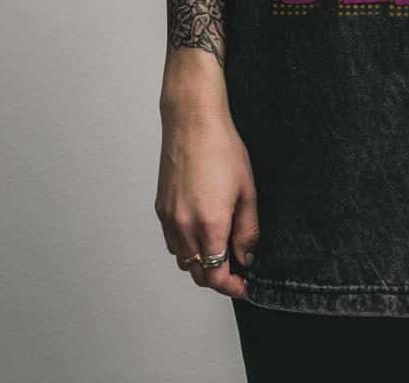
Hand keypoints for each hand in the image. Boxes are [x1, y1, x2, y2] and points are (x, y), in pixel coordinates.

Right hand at [155, 100, 259, 299]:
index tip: (245, 286)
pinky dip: (187, 248)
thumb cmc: (222, 149)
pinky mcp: (160, 209)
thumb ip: (248, 230)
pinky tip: (202, 233)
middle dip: (219, 278)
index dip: (232, 287)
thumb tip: (248, 257)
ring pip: (183, 260)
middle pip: (198, 274)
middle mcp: (184, 226)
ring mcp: (169, 218)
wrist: (193, 123)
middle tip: (238, 271)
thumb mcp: (247, 190)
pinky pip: (172, 242)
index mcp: (209, 223)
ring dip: (202, 264)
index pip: (216, 275)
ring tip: (222, 249)